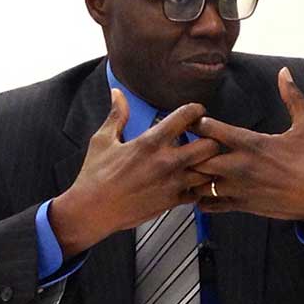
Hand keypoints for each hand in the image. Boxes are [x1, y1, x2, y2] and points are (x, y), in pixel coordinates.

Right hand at [50, 89, 219, 255]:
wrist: (92, 211)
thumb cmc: (95, 175)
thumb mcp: (103, 140)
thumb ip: (117, 115)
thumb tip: (117, 93)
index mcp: (151, 142)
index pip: (187, 116)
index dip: (196, 110)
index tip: (196, 111)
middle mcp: (167, 162)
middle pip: (210, 146)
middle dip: (211, 138)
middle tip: (203, 137)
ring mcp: (172, 184)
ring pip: (209, 171)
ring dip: (207, 164)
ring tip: (198, 160)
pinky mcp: (172, 202)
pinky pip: (197, 193)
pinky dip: (197, 186)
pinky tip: (187, 181)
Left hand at [191, 67, 303, 226]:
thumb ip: (292, 96)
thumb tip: (284, 71)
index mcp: (252, 143)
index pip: (211, 130)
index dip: (198, 122)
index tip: (197, 119)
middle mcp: (240, 166)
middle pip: (197, 157)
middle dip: (189, 150)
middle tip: (187, 144)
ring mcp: (239, 188)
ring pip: (198, 183)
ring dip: (192, 174)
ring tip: (191, 167)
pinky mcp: (242, 206)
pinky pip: (209, 205)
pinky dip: (201, 197)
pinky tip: (203, 189)